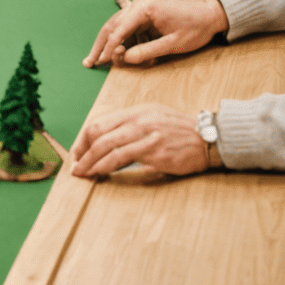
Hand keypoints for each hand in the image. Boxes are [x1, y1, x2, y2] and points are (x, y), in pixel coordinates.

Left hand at [71, 103, 208, 178]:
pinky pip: (123, 158)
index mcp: (135, 112)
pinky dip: (107, 166)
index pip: (99, 123)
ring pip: (107, 147)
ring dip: (90, 162)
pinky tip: (100, 173)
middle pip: (98, 134)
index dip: (83, 139)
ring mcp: (146, 135)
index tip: (77, 152)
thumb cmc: (179, 130)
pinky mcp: (155, 152)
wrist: (208, 137)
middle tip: (75, 165)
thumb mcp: (152, 117)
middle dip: (82, 151)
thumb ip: (130, 125)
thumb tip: (106, 138)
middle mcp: (137, 120)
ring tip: (82, 173)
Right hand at [83, 0, 227, 68]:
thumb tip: (126, 59)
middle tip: (89, 62)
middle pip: (112, 26)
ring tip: (98, 59)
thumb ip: (148, 51)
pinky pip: (128, 30)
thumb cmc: (195, 27)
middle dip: (100, 45)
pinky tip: (120, 54)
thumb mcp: (174, 43)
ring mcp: (141, 10)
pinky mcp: (145, 17)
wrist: (210, 15)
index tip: (103, 62)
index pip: (120, 29)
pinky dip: (122, 42)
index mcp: (145, 9)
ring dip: (108, 44)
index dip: (110, 48)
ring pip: (117, 27)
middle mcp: (139, 6)